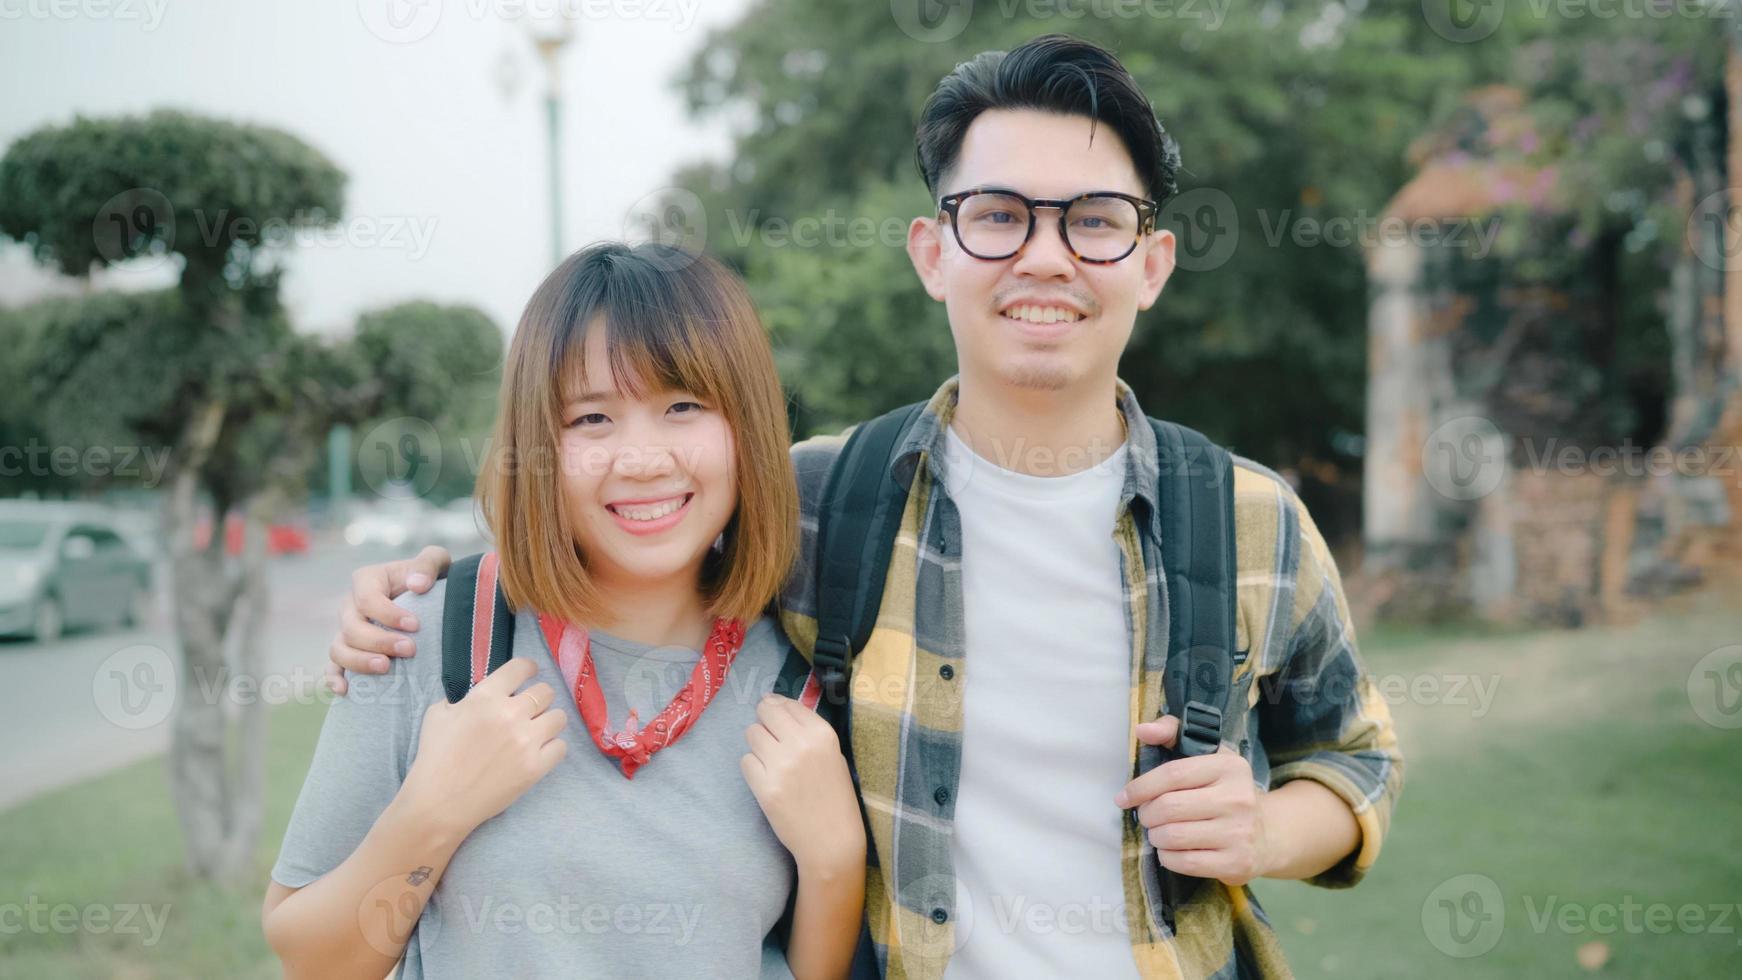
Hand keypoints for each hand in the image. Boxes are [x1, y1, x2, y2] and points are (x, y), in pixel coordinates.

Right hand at [325, 545, 452, 695]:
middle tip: (409, 650)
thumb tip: (417, 585)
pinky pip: (332, 667)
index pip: (367, 598)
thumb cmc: (429, 579)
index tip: (415, 625)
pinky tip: (346, 690)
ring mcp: (346, 630)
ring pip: (338, 649)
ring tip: (386, 668)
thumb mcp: (435, 562)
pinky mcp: (348, 651)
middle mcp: (351, 605)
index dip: (388, 614)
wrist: (428, 599)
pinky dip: (334, 679)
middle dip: (379, 641)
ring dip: (359, 661)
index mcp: (367, 580)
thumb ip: (427, 564)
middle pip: (351, 627)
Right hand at [399, 658, 567, 836]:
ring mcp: (526, 741)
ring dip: (548, 722)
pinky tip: (537, 752)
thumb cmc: (435, 758)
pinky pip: (561, 746)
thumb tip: (485, 693)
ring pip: (559, 717)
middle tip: (530, 709)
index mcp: (485, 697)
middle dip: (539, 698)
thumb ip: (465, 698)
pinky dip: (551, 748)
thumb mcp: (439, 714)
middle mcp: (510, 714)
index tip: (528, 675)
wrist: (439, 803)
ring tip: (536, 731)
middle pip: (546, 692)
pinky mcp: (536, 767)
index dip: (527, 670)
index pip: (521, 667)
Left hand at [740, 694, 863, 872]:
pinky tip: (767, 779)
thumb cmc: (835, 797)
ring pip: (752, 733)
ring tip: (771, 761)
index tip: (776, 716)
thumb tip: (775, 705)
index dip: (778, 707)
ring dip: (758, 744)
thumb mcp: (833, 755)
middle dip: (764, 719)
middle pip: (765, 711)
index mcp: (823, 734)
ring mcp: (781, 765)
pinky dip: (753, 768)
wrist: (831, 840)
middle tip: (769, 735)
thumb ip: (807, 731)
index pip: (788, 704)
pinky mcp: (764, 786)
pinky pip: (745, 761)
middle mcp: (801, 744)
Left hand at [1115, 715, 1271, 886]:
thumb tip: (1142, 730)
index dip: (1140, 787)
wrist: (1267, 834)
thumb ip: (1172, 733)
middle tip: (1147, 816)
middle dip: (1147, 814)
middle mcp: (1238, 799)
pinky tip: (1172, 850)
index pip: (1172, 774)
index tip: (1123, 797)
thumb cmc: (1224, 791)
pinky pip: (1184, 863)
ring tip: (1159, 832)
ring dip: (1155, 836)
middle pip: (1169, 808)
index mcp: (1229, 767)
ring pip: (1173, 836)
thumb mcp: (1207, 756)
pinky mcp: (1236, 863)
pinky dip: (1168, 857)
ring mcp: (1239, 833)